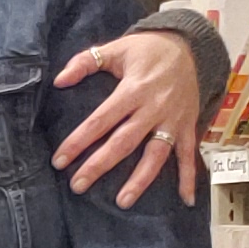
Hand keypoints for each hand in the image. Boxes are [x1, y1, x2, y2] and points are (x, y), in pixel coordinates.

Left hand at [51, 31, 201, 206]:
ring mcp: (173, 120)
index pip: (100, 120)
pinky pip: (189, 154)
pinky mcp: (188, 125)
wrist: (189, 45)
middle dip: (100, 165)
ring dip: (140, 180)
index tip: (59, 160)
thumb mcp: (115, 48)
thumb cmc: (146, 50)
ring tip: (122, 202)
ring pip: (156, 154)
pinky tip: (185, 199)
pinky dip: (190, 177)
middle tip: (78, 185)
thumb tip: (58, 80)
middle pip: (124, 142)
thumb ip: (85, 62)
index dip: (78, 141)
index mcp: (133, 89)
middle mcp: (154, 108)